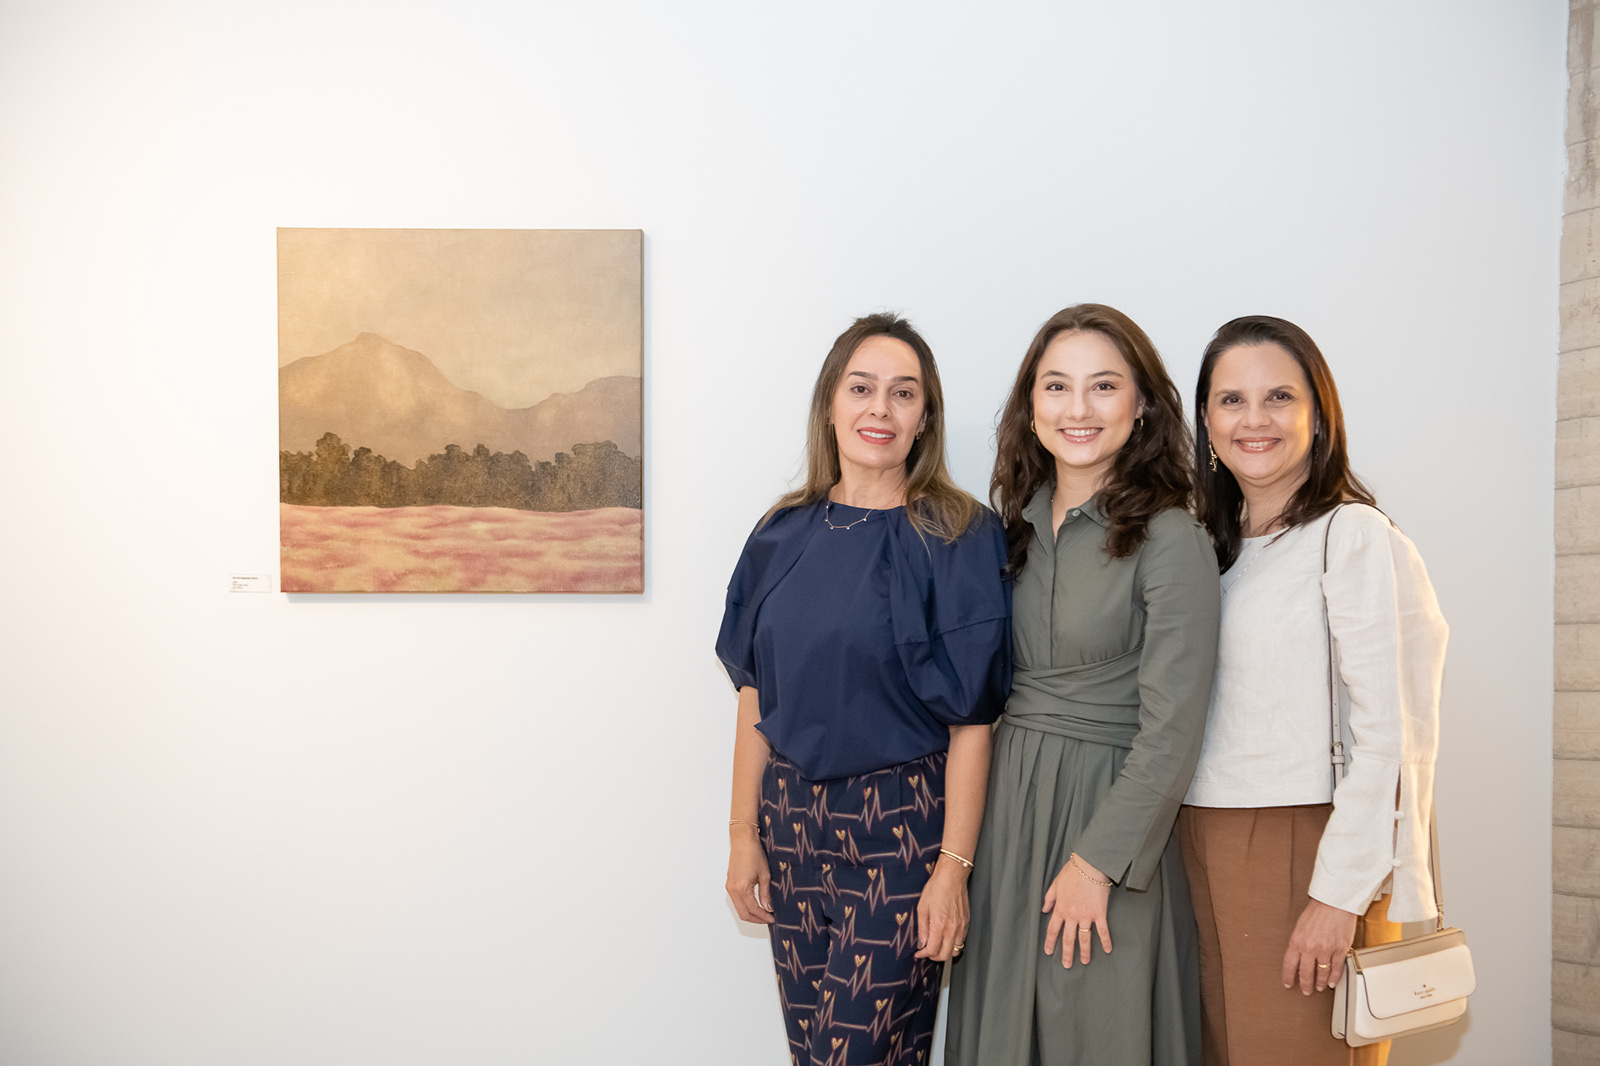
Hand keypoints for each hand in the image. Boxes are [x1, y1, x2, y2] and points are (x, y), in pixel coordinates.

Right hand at [726, 829, 773, 924]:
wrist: (743, 840)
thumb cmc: (754, 853)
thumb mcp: (765, 875)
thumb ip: (765, 894)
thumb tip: (768, 908)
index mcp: (742, 888)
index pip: (753, 910)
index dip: (763, 917)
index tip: (772, 918)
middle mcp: (733, 889)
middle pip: (743, 913)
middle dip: (756, 919)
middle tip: (768, 919)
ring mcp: (729, 887)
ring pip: (739, 908)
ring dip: (750, 913)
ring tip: (764, 912)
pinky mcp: (729, 883)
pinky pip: (736, 900)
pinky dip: (745, 905)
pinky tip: (756, 904)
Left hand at [914, 858, 969, 960]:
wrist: (952, 877)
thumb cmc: (936, 889)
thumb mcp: (922, 908)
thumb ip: (922, 929)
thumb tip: (921, 944)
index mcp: (940, 926)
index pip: (932, 950)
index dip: (923, 955)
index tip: (919, 954)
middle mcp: (953, 929)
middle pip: (945, 955)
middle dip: (934, 957)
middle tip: (927, 953)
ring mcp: (961, 926)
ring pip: (956, 950)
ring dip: (945, 951)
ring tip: (937, 946)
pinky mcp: (967, 922)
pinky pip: (961, 940)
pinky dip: (953, 943)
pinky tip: (946, 937)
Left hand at [1042, 853, 1111, 967]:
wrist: (1089, 866)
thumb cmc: (1072, 872)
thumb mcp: (1055, 884)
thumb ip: (1049, 898)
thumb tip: (1044, 909)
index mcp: (1060, 908)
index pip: (1053, 929)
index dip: (1051, 942)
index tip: (1049, 952)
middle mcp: (1072, 915)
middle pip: (1068, 938)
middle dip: (1067, 953)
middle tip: (1067, 965)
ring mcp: (1086, 916)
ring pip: (1085, 938)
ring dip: (1085, 951)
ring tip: (1085, 961)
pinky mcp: (1099, 913)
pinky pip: (1103, 930)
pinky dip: (1106, 941)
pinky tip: (1108, 950)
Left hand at [1282, 898, 1357, 993]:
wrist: (1334, 903)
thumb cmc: (1317, 911)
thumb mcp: (1300, 927)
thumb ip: (1299, 942)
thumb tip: (1298, 957)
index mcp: (1297, 941)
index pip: (1289, 965)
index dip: (1288, 977)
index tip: (1288, 984)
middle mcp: (1310, 948)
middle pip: (1306, 973)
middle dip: (1305, 985)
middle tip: (1306, 991)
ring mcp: (1326, 950)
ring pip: (1322, 974)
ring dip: (1320, 983)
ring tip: (1318, 987)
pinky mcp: (1340, 950)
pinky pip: (1336, 969)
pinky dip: (1334, 978)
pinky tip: (1331, 983)